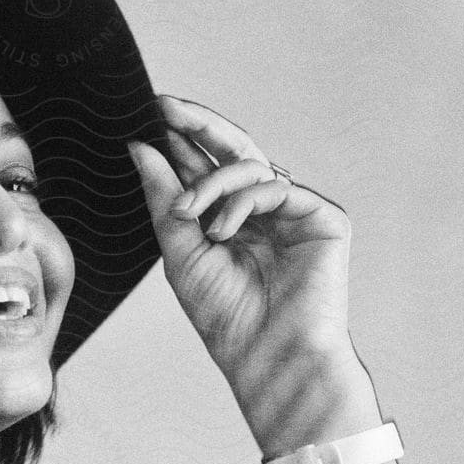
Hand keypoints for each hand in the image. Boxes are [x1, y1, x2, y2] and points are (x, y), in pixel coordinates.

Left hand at [129, 96, 353, 392]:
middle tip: (163, 106)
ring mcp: (295, 212)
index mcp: (232, 219)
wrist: (266, 357)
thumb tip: (140, 146)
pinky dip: (241, 202)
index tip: (148, 113)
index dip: (180, 139)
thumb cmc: (226, 318)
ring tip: (188, 214)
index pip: (206, 167)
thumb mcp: (179, 252)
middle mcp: (266, 211)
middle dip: (197, 125)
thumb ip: (164, 198)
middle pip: (234, 150)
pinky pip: (276, 185)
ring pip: (250, 164)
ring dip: (210, 182)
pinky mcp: (323, 218)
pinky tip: (222, 230)